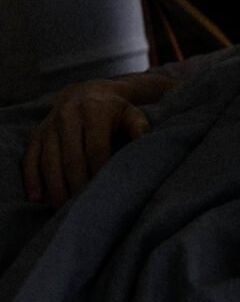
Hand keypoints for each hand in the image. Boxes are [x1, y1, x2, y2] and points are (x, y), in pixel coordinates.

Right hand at [22, 79, 150, 205]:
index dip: (100, 172)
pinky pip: (30, 157)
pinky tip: (37, 198)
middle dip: (77, 185)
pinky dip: (32, 178)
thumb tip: (146, 143)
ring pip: (49, 161)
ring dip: (55, 187)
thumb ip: (140, 127)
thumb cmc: (116, 110)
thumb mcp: (132, 114)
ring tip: (63, 209)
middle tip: (85, 208)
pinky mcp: (37, 133)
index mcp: (94, 111)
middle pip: (71, 158)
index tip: (105, 193)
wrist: (86, 92)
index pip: (96, 148)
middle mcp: (67, 116)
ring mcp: (49, 125)